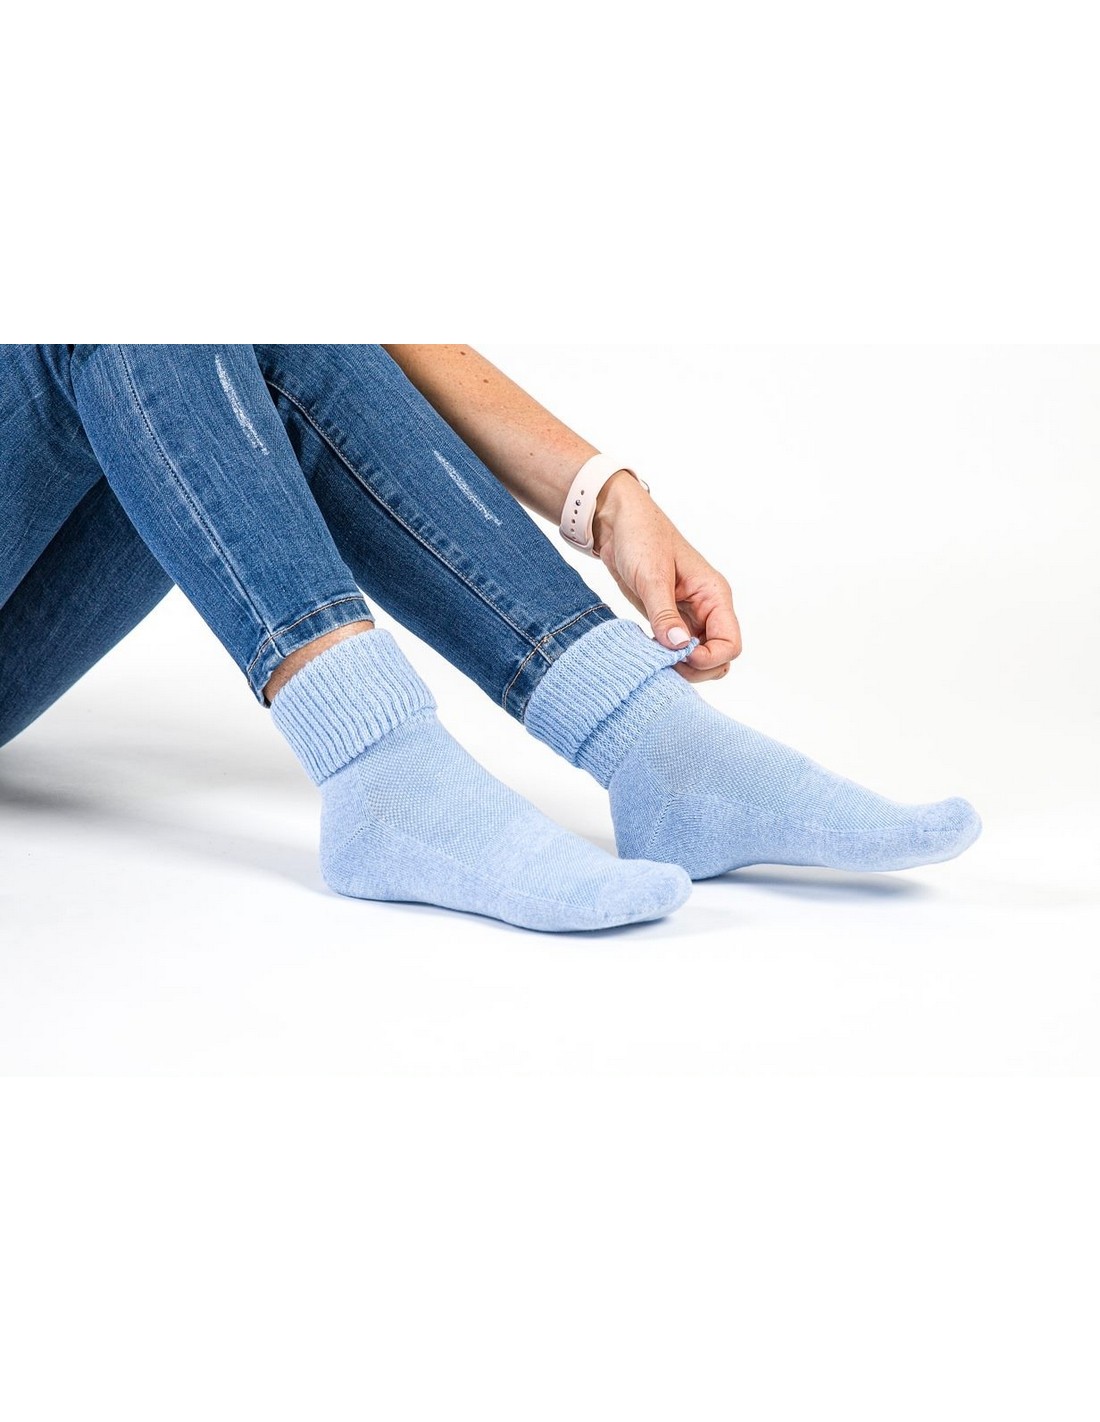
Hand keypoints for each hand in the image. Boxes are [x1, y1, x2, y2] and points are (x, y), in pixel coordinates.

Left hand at [591, 471, 741, 681]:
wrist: (618, 522)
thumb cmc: (641, 537)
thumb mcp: (651, 575)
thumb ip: (664, 613)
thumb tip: (678, 646)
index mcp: (714, 594)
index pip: (731, 643)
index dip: (709, 658)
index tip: (680, 656)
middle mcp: (707, 608)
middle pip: (718, 657)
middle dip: (696, 668)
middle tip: (663, 663)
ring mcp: (689, 615)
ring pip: (699, 657)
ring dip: (681, 666)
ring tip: (653, 658)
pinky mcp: (669, 619)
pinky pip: (678, 649)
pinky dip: (667, 657)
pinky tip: (648, 652)